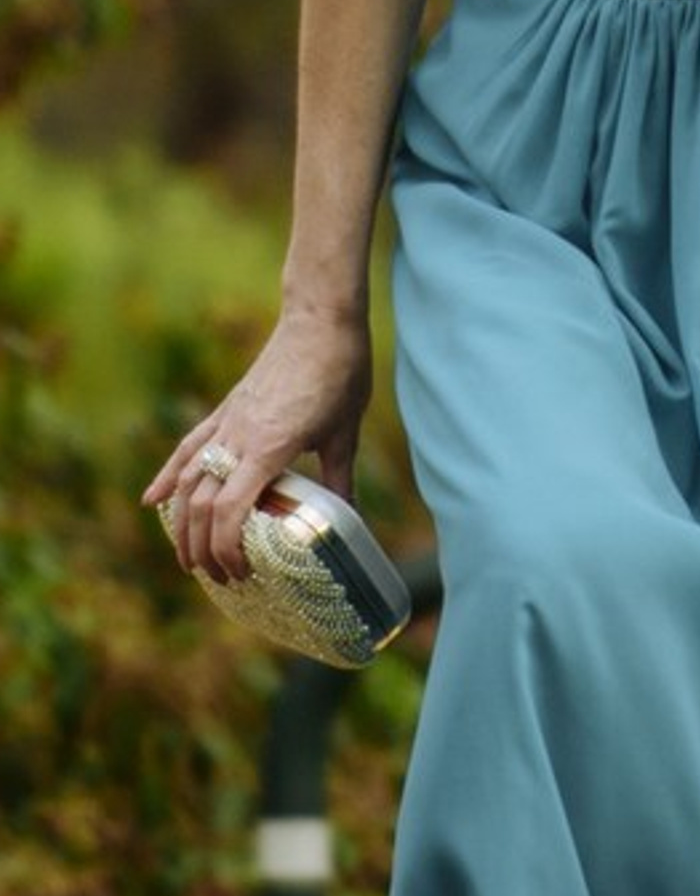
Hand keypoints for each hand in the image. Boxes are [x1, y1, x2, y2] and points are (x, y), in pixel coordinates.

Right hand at [144, 295, 372, 582]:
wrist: (320, 318)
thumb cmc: (339, 371)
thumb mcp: (345, 432)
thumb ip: (340, 479)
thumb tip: (351, 520)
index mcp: (270, 447)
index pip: (232, 510)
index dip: (227, 547)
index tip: (238, 572)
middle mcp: (238, 437)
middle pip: (202, 503)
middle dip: (202, 546)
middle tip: (216, 578)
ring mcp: (227, 422)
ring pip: (188, 479)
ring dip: (181, 522)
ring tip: (185, 557)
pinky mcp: (226, 410)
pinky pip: (189, 447)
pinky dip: (169, 476)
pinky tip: (152, 500)